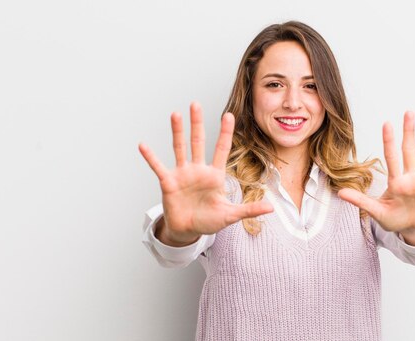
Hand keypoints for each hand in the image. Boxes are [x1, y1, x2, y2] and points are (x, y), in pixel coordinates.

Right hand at [138, 102, 273, 245]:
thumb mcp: (230, 215)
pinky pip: (158, 167)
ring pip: (180, 148)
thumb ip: (249, 210)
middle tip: (196, 104)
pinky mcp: (168, 182)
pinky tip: (143, 145)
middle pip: (198, 141)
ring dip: (177, 131)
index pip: (221, 149)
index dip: (225, 133)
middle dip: (197, 123)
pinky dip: (150, 157)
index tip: (229, 115)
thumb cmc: (209, 221)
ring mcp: (182, 174)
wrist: (188, 231)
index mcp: (215, 175)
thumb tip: (271, 208)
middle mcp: (198, 169)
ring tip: (175, 114)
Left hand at [338, 111, 414, 235]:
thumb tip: (340, 193)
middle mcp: (408, 176)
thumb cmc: (393, 219)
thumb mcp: (376, 212)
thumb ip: (361, 201)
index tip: (386, 124)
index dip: (389, 141)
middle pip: (408, 149)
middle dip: (408, 131)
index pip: (391, 156)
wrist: (411, 228)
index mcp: (395, 180)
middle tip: (408, 112)